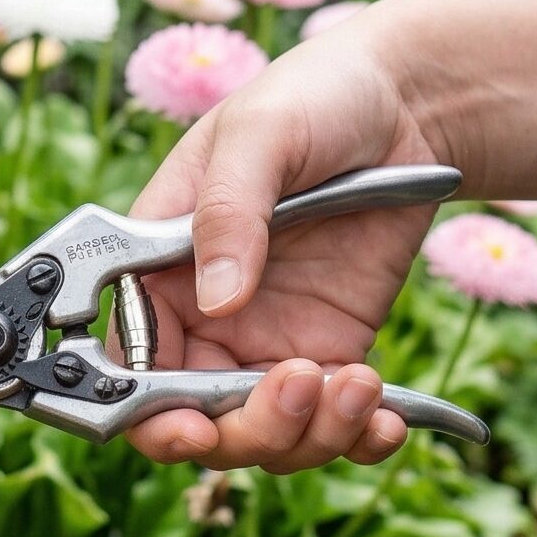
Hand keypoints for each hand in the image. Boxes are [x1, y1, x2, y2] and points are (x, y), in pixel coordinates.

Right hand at [130, 9, 450, 471]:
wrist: (407, 105)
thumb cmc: (313, 98)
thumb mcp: (262, 134)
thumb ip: (230, 211)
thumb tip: (216, 298)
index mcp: (158, 265)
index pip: (129, 362)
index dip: (148, 409)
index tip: (191, 426)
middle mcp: (204, 316)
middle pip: (196, 417)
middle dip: (243, 429)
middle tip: (299, 387)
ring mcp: (267, 339)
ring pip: (265, 436)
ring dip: (310, 435)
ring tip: (360, 385)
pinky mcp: (332, 350)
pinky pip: (333, 424)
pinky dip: (358, 438)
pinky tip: (387, 419)